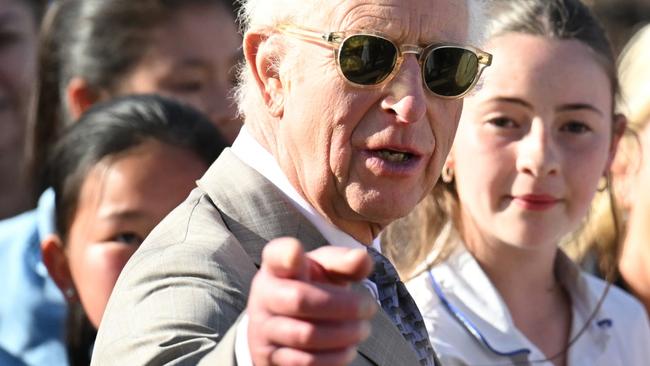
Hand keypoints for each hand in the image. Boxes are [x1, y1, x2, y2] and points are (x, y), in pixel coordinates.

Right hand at [247, 237, 376, 365]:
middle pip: (300, 299)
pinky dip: (333, 357)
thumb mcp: (325, 270)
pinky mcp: (268, 357)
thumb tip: (362, 258)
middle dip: (344, 306)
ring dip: (343, 334)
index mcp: (277, 266)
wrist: (284, 323)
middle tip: (369, 308)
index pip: (276, 255)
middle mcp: (264, 294)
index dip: (285, 254)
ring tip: (362, 330)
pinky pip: (304, 362)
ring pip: (305, 335)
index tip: (297, 254)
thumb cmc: (311, 287)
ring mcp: (263, 327)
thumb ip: (343, 262)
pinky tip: (348, 349)